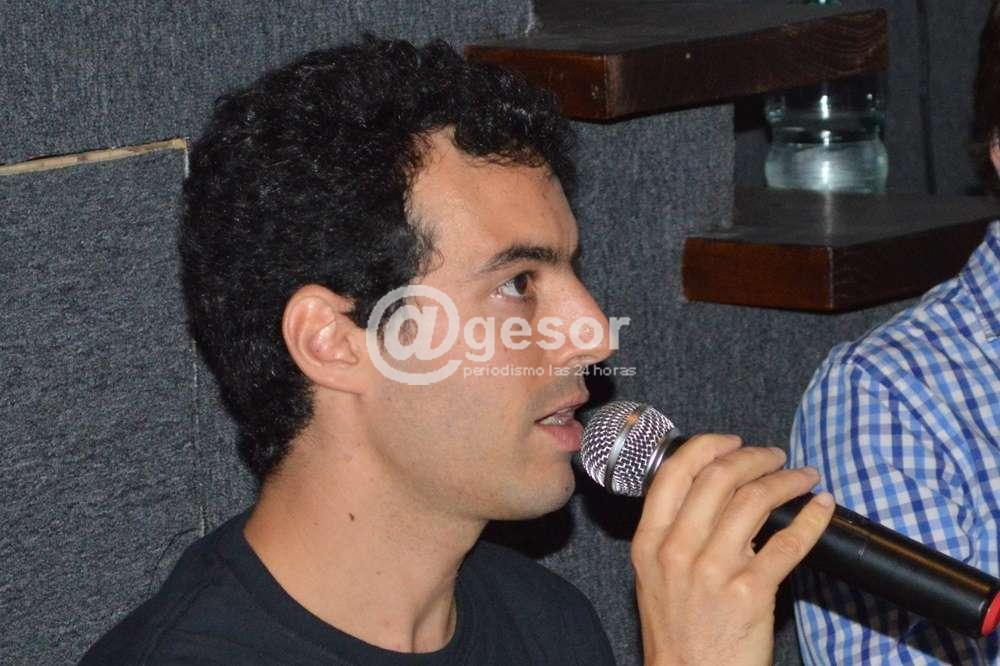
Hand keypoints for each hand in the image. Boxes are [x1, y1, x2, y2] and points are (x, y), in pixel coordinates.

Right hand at [630, 435, 833, 665]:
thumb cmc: (676, 633)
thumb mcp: (654, 576)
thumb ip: (673, 534)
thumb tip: (714, 493)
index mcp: (651, 541)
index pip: (677, 473)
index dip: (710, 447)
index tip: (733, 442)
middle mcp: (678, 549)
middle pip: (721, 478)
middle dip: (755, 458)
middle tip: (775, 457)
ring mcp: (714, 569)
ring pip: (756, 501)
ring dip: (787, 481)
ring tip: (803, 478)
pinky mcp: (751, 591)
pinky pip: (788, 542)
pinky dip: (811, 519)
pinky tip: (821, 509)